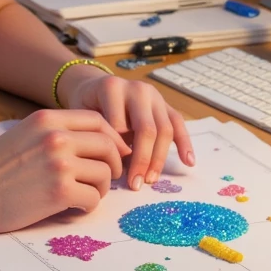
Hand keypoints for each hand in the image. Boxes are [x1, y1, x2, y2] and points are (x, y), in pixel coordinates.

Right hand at [0, 108, 131, 236]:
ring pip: (104, 173)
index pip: (98, 121)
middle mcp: (56, 137)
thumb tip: (92, 141)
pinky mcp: (60, 192)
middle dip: (114, 164)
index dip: (112, 138)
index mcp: (47, 120)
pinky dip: (89, 205)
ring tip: (85, 194)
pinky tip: (76, 207)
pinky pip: (93, 198)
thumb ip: (54, 132)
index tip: (114, 153)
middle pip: (108, 146)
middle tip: (108, 177)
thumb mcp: (24, 135)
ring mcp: (59, 164)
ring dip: (100, 187)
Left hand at [58, 70, 194, 191]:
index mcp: (112, 87)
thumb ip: (97, 132)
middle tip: (135, 184)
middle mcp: (137, 89)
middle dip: (142, 160)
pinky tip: (188, 162)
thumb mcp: (82, 114)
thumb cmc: (86, 105)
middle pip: (147, 129)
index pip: (120, 126)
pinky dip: (185, 144)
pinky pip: (179, 124)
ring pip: (165, 129)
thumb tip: (118, 162)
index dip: (117, 151)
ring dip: (159, 158)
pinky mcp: (166, 105)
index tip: (113, 172)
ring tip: (150, 180)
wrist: (94, 86)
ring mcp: (155, 96)